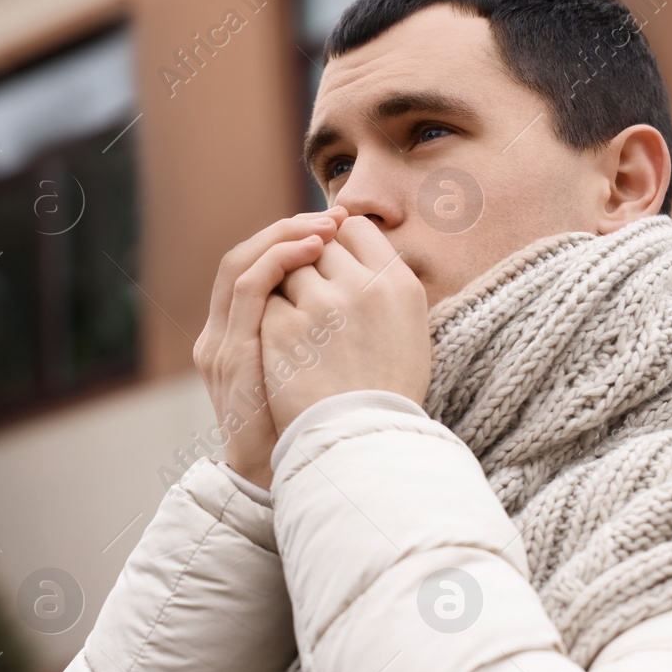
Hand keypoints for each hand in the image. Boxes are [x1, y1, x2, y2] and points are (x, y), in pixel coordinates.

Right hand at [194, 206, 348, 489]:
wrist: (291, 481)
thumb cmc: (316, 435)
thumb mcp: (318, 378)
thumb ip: (325, 339)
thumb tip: (369, 302)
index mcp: (242, 338)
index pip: (260, 269)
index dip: (294, 240)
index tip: (337, 226)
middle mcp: (223, 335)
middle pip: (245, 256)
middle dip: (290, 229)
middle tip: (333, 216)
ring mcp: (223, 344)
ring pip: (242, 262)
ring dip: (284, 235)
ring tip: (325, 226)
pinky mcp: (231, 353)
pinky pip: (248, 287)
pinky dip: (279, 258)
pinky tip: (313, 250)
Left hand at [261, 215, 429, 435]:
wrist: (358, 442)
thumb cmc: (386, 388)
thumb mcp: (406, 329)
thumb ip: (383, 283)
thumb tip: (352, 242)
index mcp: (398, 284)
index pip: (356, 229)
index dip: (340, 241)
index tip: (335, 261)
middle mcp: (361, 287)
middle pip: (318, 243)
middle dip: (310, 262)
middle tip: (315, 296)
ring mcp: (318, 306)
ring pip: (287, 267)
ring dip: (287, 286)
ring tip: (300, 323)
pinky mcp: (281, 329)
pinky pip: (264, 299)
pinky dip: (269, 315)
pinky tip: (282, 342)